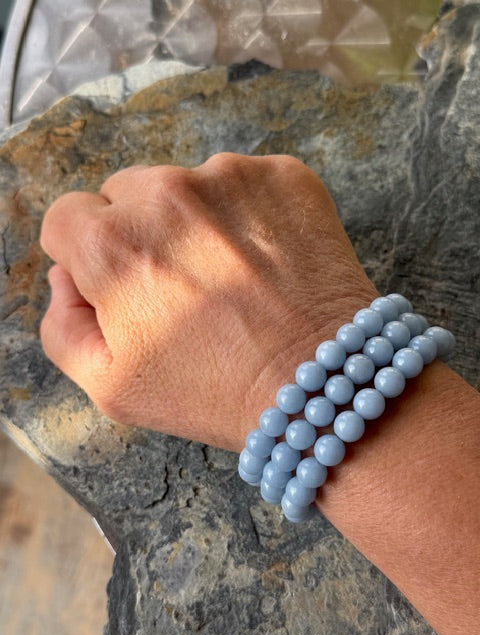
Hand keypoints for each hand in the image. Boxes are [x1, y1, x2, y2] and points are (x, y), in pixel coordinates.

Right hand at [40, 153, 376, 450]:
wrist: (324, 385)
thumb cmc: (216, 392)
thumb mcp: (112, 386)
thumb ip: (63, 326)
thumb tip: (66, 277)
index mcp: (113, 243)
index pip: (68, 217)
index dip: (87, 255)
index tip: (121, 284)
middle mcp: (166, 193)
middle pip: (125, 193)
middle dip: (139, 232)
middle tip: (181, 285)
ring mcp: (231, 176)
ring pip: (186, 184)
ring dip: (196, 220)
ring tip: (231, 277)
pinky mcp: (284, 175)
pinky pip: (245, 183)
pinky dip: (248, 213)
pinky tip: (267, 261)